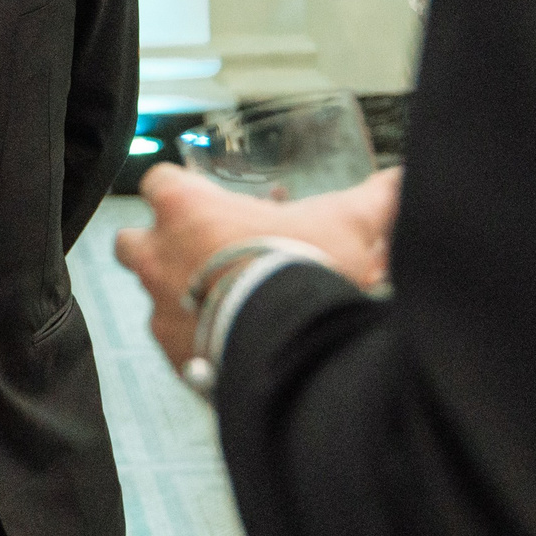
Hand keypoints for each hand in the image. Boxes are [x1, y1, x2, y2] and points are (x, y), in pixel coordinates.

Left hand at [114, 164, 401, 366]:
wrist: (292, 348)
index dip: (176, 187)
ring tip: (217, 303)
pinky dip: (193, 343)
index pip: (158, 181)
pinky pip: (173, 343)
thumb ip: (375, 200)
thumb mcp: (347, 225)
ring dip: (175, 297)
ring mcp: (159, 308)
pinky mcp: (172, 355)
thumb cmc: (307, 271)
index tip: (196, 196)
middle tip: (196, 252)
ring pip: (148, 295)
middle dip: (154, 244)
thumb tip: (404, 182)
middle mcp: (159, 255)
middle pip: (131, 239)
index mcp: (187, 210)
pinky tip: (227, 343)